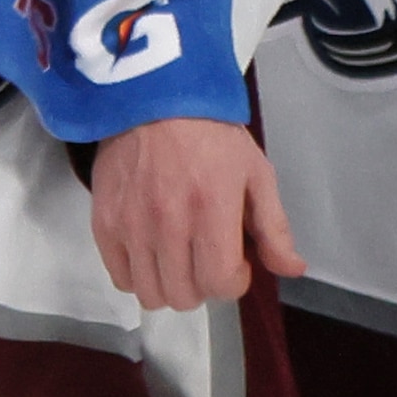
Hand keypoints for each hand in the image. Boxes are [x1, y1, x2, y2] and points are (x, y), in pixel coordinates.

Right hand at [88, 116, 300, 310]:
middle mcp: (168, 223)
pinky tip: (155, 252)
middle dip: (205, 285)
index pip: (220, 281)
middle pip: (184, 295)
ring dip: (172, 285)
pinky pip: (121, 277)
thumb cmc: (214, 135)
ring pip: (151, 294)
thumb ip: (274, 226)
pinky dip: (140, 275)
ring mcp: (132, 226)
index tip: (238, 264)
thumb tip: (292, 269)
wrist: (156, 101)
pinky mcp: (104, 224)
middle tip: (209, 259)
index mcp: (213, 208)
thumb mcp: (256, 173)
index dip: (235, 282)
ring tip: (182, 258)